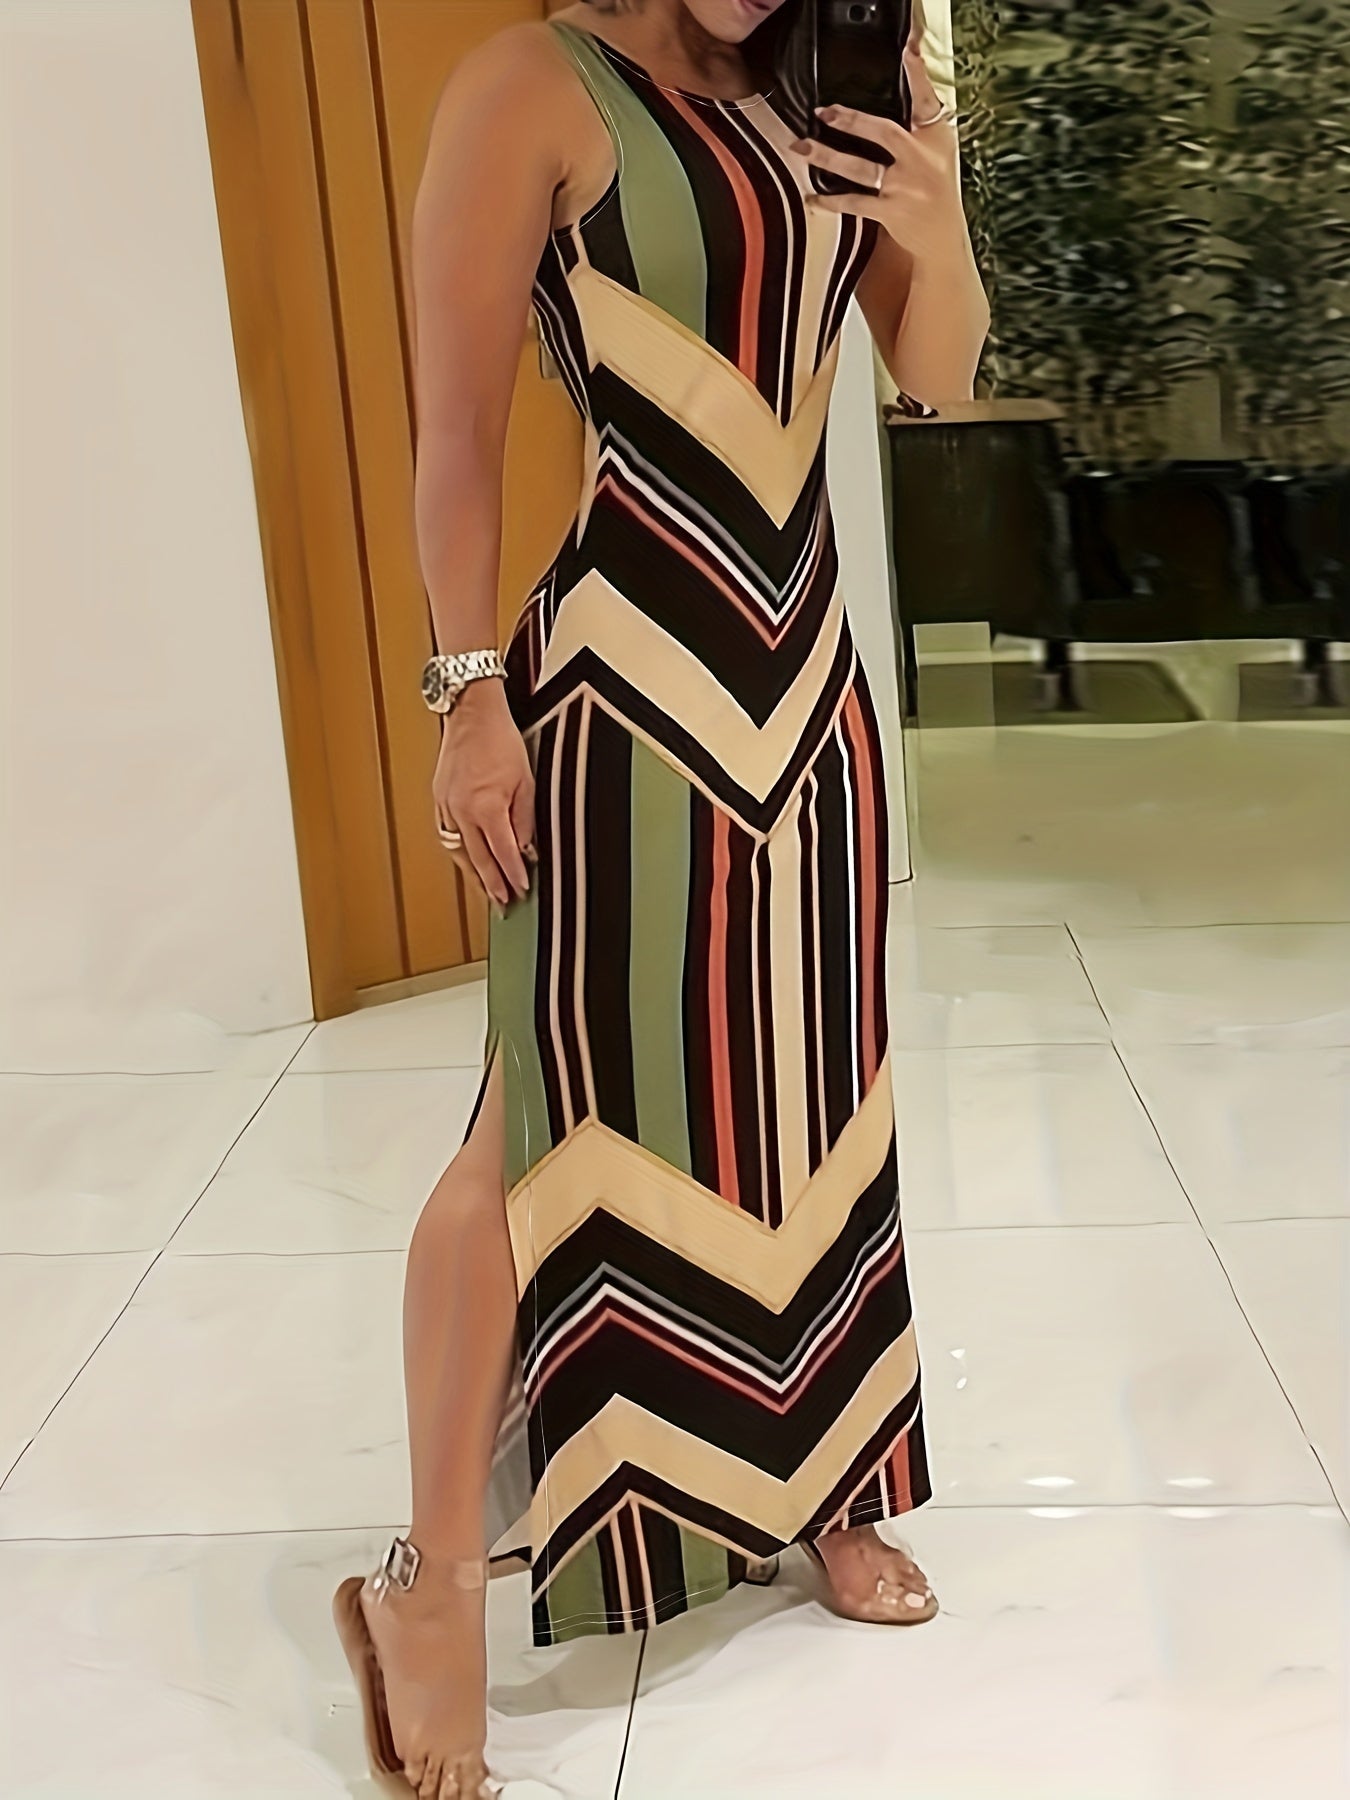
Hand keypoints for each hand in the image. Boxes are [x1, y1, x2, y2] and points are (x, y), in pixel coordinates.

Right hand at [432, 679, 534, 908]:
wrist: (472, 715)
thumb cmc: (499, 740)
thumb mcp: (527, 781)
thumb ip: (526, 819)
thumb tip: (527, 848)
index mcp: (486, 808)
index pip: (503, 853)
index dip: (513, 875)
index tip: (520, 891)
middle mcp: (462, 812)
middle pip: (478, 860)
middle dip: (492, 885)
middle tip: (503, 904)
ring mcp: (447, 807)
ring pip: (459, 852)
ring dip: (473, 875)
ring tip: (486, 892)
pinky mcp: (439, 800)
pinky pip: (448, 836)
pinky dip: (459, 853)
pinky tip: (467, 861)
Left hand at [788, 38, 966, 265]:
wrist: (943, 237)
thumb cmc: (936, 187)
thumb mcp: (939, 148)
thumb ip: (919, 121)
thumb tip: (901, 84)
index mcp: (934, 138)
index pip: (927, 100)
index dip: (918, 75)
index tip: (908, 53)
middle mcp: (920, 160)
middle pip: (883, 132)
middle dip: (851, 120)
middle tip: (823, 112)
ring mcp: (904, 187)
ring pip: (860, 168)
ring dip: (827, 157)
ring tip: (802, 147)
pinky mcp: (890, 212)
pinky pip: (854, 202)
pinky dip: (831, 201)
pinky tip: (812, 196)